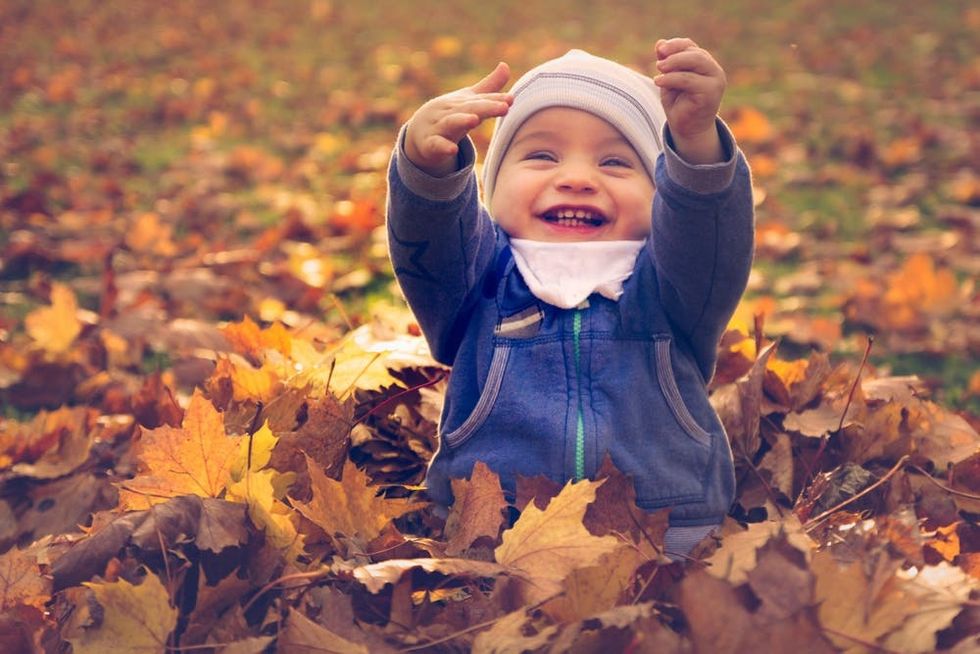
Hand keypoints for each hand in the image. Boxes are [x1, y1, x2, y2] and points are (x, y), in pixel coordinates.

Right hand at [405, 62, 512, 176]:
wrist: (418, 132)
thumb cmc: (450, 114)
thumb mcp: (468, 101)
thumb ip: (489, 88)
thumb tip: (506, 65)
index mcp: (463, 102)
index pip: (481, 100)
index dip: (496, 100)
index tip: (511, 99)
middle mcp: (451, 111)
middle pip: (469, 108)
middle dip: (486, 107)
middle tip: (504, 107)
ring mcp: (439, 126)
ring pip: (451, 123)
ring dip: (461, 120)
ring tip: (475, 119)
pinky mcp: (429, 143)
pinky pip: (436, 145)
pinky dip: (443, 147)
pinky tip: (452, 150)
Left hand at [654, 38, 725, 163]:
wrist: (687, 129)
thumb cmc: (679, 104)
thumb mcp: (669, 80)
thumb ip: (666, 63)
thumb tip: (660, 42)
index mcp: (704, 64)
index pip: (690, 47)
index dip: (675, 45)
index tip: (660, 49)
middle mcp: (713, 70)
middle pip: (695, 53)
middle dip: (675, 53)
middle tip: (658, 62)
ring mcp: (715, 80)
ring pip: (696, 62)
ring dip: (674, 63)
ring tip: (658, 69)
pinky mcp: (711, 92)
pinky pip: (689, 79)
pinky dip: (672, 78)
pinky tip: (659, 81)